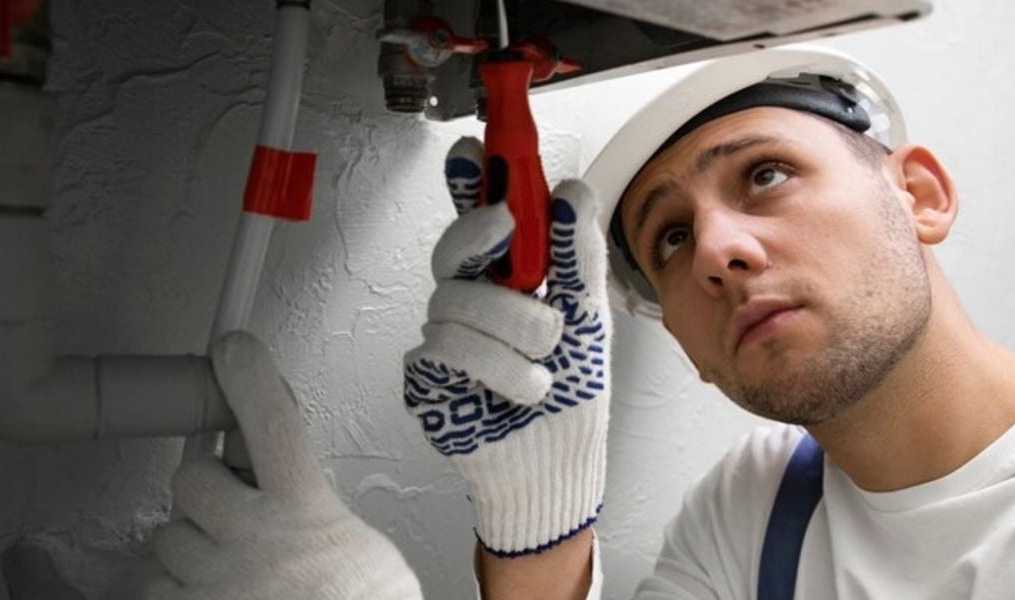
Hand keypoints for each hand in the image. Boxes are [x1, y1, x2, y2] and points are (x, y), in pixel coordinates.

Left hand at [141, 331, 421, 599]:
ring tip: (231, 569)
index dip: (250, 377)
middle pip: (194, 477)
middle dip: (209, 490)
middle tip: (234, 511)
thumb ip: (315, 507)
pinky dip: (175, 589)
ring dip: (192, 543)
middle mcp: (253, 539)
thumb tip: (284, 487)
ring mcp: (213, 582)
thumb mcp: (359, 546)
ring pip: (169, 534)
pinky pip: (153, 587)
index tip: (233, 348)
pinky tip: (211, 597)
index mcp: (306, 512)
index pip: (273, 422)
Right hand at [403, 137, 611, 555]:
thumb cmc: (571, 389)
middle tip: (506, 225)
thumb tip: (571, 194)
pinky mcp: (425, 375)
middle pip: (452, 246)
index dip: (469, 182)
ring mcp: (443, 335)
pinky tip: (522, 388)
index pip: (478, 216)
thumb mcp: (589, 315)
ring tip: (545, 360)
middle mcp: (470, 299)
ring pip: (456, 300)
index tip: (474, 151)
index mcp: (506, 276)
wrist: (558, 461)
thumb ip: (577, 255)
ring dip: (515, 330)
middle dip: (482, 235)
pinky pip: (448, 348)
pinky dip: (500, 369)